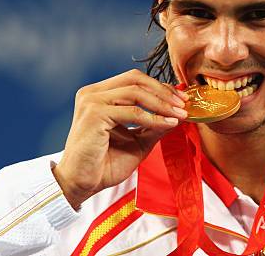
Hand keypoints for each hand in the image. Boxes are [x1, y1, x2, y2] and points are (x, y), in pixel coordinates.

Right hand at [52, 69, 188, 208]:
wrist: (81, 185)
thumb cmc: (104, 165)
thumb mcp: (138, 142)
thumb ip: (155, 125)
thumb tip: (178, 114)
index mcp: (100, 94)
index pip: (135, 80)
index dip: (160, 87)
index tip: (181, 99)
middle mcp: (93, 93)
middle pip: (136, 79)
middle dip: (163, 91)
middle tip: (183, 104)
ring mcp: (92, 101)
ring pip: (136, 92)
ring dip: (162, 103)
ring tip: (179, 115)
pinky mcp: (94, 114)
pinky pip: (132, 112)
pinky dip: (153, 118)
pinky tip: (167, 124)